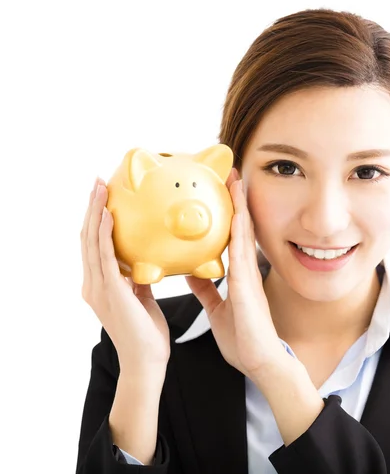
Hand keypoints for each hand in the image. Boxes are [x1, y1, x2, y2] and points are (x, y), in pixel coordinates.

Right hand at [80, 178, 169, 378]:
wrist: (146, 361)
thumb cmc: (146, 334)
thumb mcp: (141, 300)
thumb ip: (136, 281)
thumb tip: (140, 265)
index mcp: (100, 285)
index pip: (94, 245)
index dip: (96, 220)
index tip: (103, 198)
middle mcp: (93, 284)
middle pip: (88, 238)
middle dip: (92, 208)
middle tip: (97, 183)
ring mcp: (99, 288)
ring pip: (92, 241)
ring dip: (96, 212)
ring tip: (100, 189)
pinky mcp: (110, 291)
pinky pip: (106, 256)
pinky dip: (105, 233)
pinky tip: (109, 215)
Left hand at [185, 168, 286, 379]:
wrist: (259, 361)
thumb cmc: (243, 337)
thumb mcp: (217, 308)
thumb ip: (206, 289)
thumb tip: (190, 272)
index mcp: (238, 274)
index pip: (231, 236)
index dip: (229, 212)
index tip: (222, 190)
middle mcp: (245, 270)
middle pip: (240, 227)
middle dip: (236, 200)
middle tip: (230, 173)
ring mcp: (248, 276)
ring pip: (243, 233)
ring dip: (239, 206)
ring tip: (235, 180)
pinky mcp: (247, 287)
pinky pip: (241, 253)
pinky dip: (240, 231)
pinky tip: (237, 213)